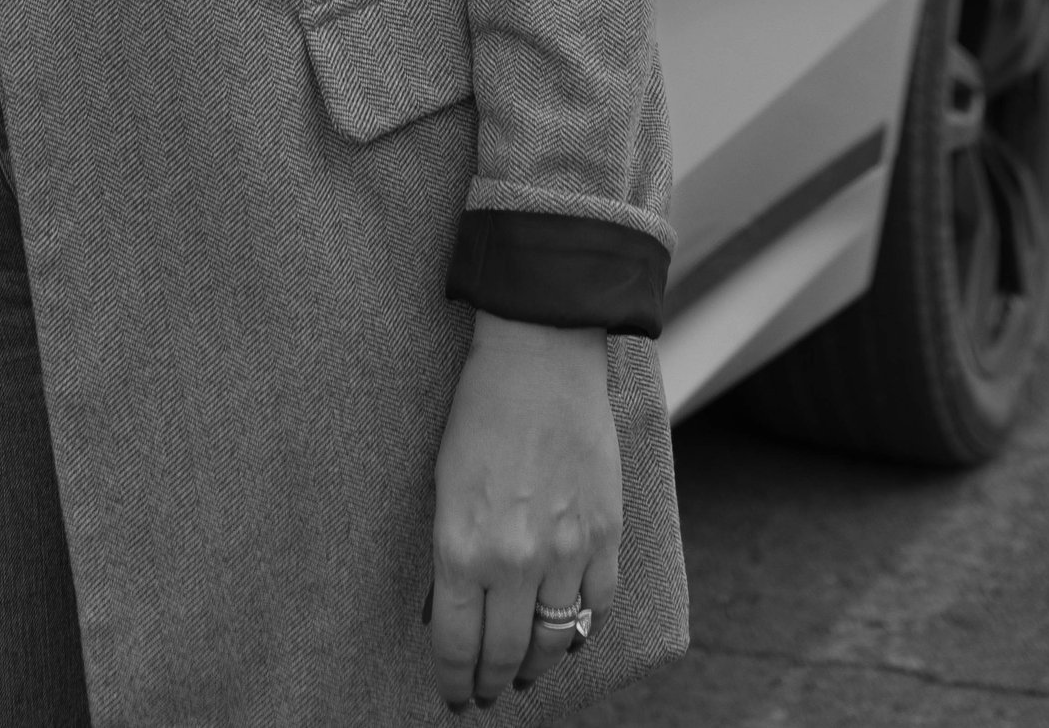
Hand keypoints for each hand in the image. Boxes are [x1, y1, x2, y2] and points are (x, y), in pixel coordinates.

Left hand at [427, 317, 620, 708]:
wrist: (540, 355)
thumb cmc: (480, 411)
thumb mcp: (443, 485)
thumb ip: (450, 551)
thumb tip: (449, 609)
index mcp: (461, 546)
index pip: (456, 645)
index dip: (454, 681)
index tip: (454, 696)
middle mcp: (513, 560)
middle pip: (504, 654)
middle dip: (493, 683)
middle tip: (487, 693)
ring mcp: (565, 550)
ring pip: (553, 640)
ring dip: (536, 664)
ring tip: (525, 671)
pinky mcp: (605, 533)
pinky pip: (599, 604)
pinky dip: (583, 624)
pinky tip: (569, 628)